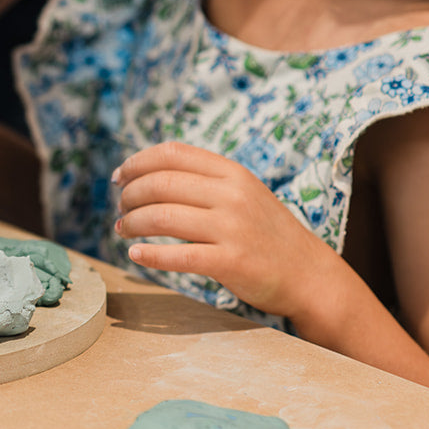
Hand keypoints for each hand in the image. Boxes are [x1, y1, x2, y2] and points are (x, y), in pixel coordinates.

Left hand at [112, 142, 337, 318]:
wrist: (309, 274)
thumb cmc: (266, 233)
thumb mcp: (244, 193)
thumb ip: (205, 180)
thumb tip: (148, 173)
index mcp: (233, 173)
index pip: (172, 154)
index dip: (137, 162)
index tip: (119, 177)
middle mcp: (232, 195)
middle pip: (160, 184)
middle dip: (129, 196)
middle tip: (120, 208)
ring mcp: (233, 228)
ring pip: (162, 217)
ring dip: (132, 223)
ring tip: (123, 230)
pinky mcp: (232, 262)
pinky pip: (178, 255)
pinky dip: (150, 255)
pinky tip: (136, 255)